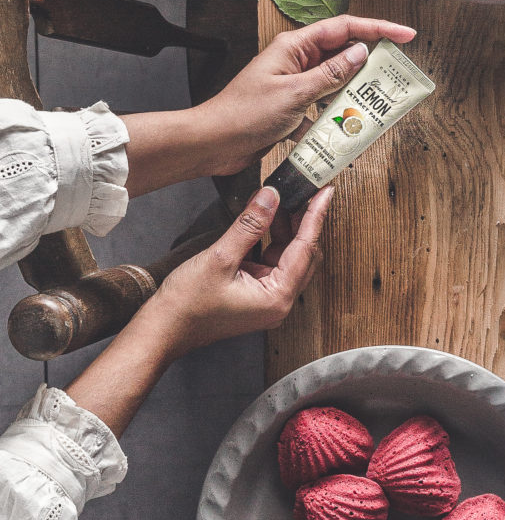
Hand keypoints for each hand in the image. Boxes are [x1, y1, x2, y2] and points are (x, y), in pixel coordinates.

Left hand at [124, 17, 415, 190]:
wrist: (214, 143)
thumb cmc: (245, 114)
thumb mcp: (295, 93)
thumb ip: (331, 74)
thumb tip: (361, 54)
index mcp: (295, 46)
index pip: (345, 28)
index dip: (378, 29)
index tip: (405, 35)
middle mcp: (296, 61)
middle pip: (343, 53)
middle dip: (371, 64)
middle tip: (396, 76)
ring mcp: (294, 84)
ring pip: (335, 82)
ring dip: (354, 94)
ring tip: (376, 106)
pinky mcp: (292, 107)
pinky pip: (323, 106)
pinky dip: (335, 117)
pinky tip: (345, 132)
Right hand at [148, 183, 331, 352]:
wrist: (164, 328)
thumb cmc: (187, 304)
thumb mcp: (220, 258)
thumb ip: (249, 226)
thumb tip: (271, 197)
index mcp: (278, 297)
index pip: (306, 248)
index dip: (316, 216)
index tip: (325, 191)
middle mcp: (279, 301)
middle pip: (303, 254)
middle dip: (302, 221)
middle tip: (303, 191)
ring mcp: (268, 299)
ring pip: (287, 257)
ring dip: (284, 229)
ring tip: (280, 199)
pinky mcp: (256, 294)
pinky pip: (270, 262)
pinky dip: (269, 240)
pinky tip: (264, 219)